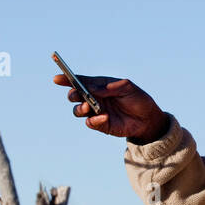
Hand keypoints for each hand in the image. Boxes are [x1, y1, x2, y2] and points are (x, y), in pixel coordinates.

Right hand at [53, 73, 167, 141]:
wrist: (148, 119)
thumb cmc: (138, 99)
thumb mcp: (127, 87)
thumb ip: (109, 87)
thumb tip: (92, 89)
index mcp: (99, 85)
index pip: (80, 81)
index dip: (67, 79)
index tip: (57, 79)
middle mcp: (94, 98)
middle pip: (74, 95)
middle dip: (72, 94)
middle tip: (77, 94)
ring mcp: (95, 112)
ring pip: (77, 110)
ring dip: (80, 108)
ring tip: (89, 106)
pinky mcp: (100, 125)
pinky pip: (90, 122)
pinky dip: (94, 120)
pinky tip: (104, 117)